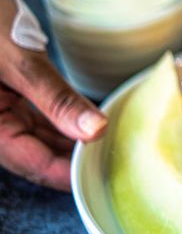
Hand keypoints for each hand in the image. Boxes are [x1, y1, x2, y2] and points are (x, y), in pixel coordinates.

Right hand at [0, 0, 105, 189]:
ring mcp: (1, 116)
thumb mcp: (20, 61)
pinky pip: (37, 122)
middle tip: (117, 155)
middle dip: (74, 160)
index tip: (105, 168)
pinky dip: (62, 124)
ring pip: (40, 142)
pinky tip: (88, 123)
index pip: (33, 165)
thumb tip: (95, 130)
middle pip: (37, 158)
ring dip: (71, 143)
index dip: (70, 172)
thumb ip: (56, 99)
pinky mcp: (8, 102)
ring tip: (110, 141)